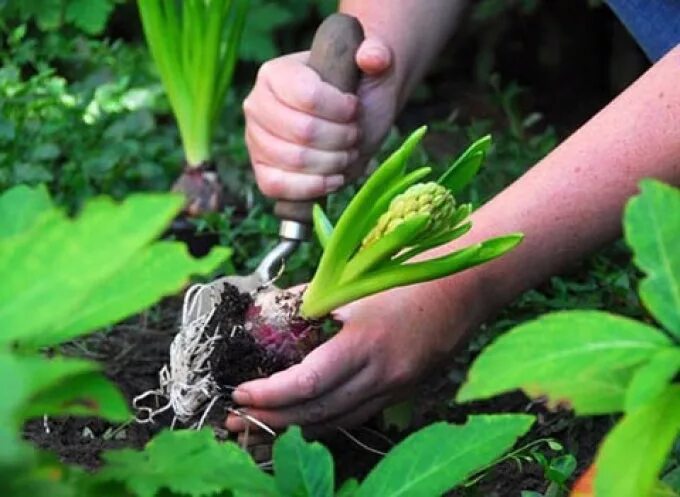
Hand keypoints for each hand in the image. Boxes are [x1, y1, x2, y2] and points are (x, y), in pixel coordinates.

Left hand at [225, 280, 478, 435]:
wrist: (463, 287)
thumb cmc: (407, 275)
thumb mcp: (354, 281)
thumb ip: (307, 299)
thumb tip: (266, 314)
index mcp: (367, 342)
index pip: (308, 383)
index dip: (269, 394)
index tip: (240, 394)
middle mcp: (383, 374)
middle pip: (318, 412)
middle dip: (271, 420)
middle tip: (234, 420)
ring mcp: (396, 388)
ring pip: (337, 422)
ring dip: (294, 428)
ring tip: (259, 427)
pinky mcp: (404, 392)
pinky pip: (357, 416)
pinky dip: (324, 421)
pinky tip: (302, 419)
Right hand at [243, 37, 397, 199]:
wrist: (350, 122)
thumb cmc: (356, 92)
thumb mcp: (371, 68)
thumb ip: (376, 54)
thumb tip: (372, 57)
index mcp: (274, 74)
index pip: (307, 96)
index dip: (340, 109)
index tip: (355, 109)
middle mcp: (257, 106)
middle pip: (303, 132)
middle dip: (341, 138)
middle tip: (355, 135)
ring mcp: (255, 141)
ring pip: (295, 161)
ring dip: (333, 162)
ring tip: (348, 154)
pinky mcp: (262, 171)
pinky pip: (277, 187)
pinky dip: (312, 187)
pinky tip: (334, 178)